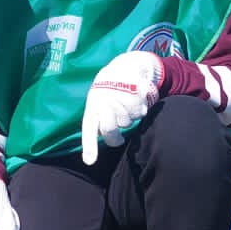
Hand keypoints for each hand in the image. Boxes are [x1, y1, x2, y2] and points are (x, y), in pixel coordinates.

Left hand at [79, 50, 163, 164]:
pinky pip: (140, 111)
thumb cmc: (108, 92)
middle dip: (117, 133)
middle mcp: (102, 100)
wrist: (123, 67)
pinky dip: (140, 107)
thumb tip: (93, 153)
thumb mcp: (98, 104)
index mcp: (92, 107)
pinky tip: (136, 97)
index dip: (90, 146)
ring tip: (126, 103)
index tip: (89, 162)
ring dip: (131, 116)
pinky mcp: (133, 89)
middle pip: (112, 128)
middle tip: (120, 129)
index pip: (90, 128)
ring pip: (128, 121)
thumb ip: (100, 123)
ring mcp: (118, 95)